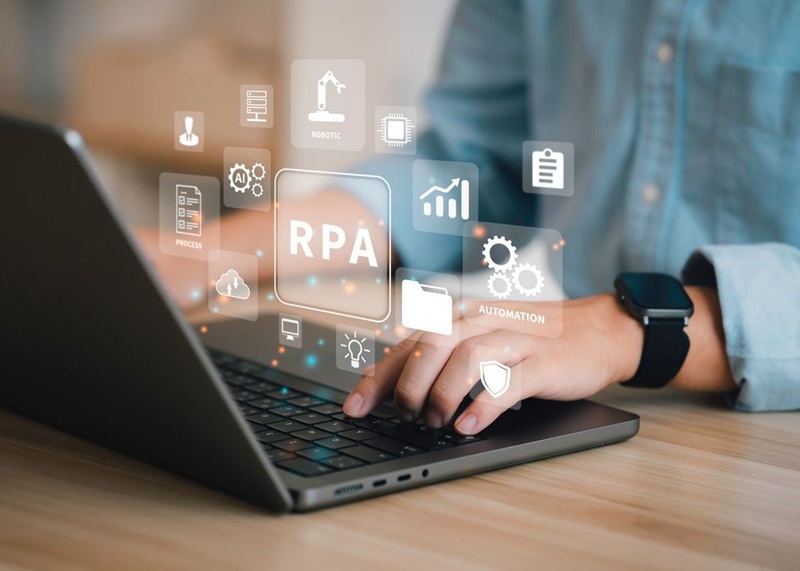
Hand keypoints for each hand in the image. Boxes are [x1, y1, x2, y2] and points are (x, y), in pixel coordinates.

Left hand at [343, 294, 642, 434]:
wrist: (599, 329)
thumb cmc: (534, 341)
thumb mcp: (485, 340)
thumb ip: (446, 357)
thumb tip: (399, 391)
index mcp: (463, 319)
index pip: (410, 344)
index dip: (378, 377)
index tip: (354, 408)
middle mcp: (484, 322)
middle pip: (432, 345)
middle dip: (408, 386)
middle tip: (404, 417)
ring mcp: (516, 340)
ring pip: (467, 359)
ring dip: (443, 395)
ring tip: (437, 423)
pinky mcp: (544, 362)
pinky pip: (509, 382)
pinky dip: (484, 405)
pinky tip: (469, 426)